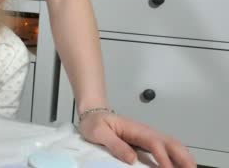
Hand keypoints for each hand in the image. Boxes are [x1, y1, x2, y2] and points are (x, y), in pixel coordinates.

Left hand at [79, 112, 195, 167]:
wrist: (93, 115)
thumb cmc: (95, 123)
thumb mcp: (99, 132)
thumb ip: (115, 144)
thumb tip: (132, 159)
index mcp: (136, 129)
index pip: (155, 143)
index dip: (163, 158)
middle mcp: (146, 132)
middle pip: (171, 143)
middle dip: (183, 158)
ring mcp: (149, 137)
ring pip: (173, 146)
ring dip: (184, 158)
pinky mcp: (147, 142)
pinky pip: (167, 149)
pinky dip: (177, 157)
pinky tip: (180, 166)